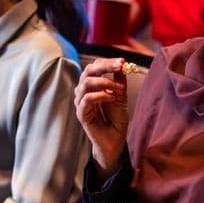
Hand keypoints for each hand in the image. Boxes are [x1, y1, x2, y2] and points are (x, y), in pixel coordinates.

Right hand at [75, 58, 128, 178]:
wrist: (114, 140)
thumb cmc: (116, 118)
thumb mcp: (121, 96)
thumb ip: (119, 81)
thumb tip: (121, 64)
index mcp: (92, 85)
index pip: (94, 67)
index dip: (107, 62)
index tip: (122, 62)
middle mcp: (84, 91)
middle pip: (88, 71)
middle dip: (105, 66)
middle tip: (120, 66)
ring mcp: (81, 102)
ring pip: (86, 83)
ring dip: (105, 82)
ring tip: (119, 89)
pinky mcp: (81, 114)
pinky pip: (87, 99)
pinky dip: (101, 95)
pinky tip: (112, 97)